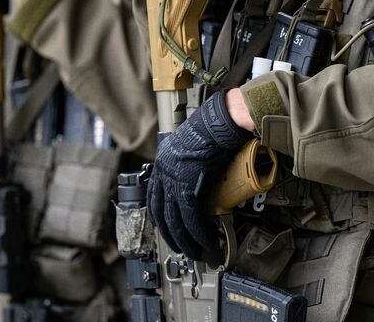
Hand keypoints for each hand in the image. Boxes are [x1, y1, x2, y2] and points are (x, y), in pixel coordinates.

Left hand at [147, 91, 251, 259]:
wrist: (219, 122)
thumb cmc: (213, 129)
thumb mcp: (195, 148)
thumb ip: (192, 166)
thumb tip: (201, 182)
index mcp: (163, 161)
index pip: (154, 196)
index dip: (160, 217)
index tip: (167, 229)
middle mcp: (163, 171)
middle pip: (161, 212)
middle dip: (171, 234)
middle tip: (182, 248)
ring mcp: (172, 179)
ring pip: (174, 219)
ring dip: (185, 239)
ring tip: (196, 251)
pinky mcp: (186, 186)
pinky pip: (190, 217)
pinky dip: (198, 232)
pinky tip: (206, 241)